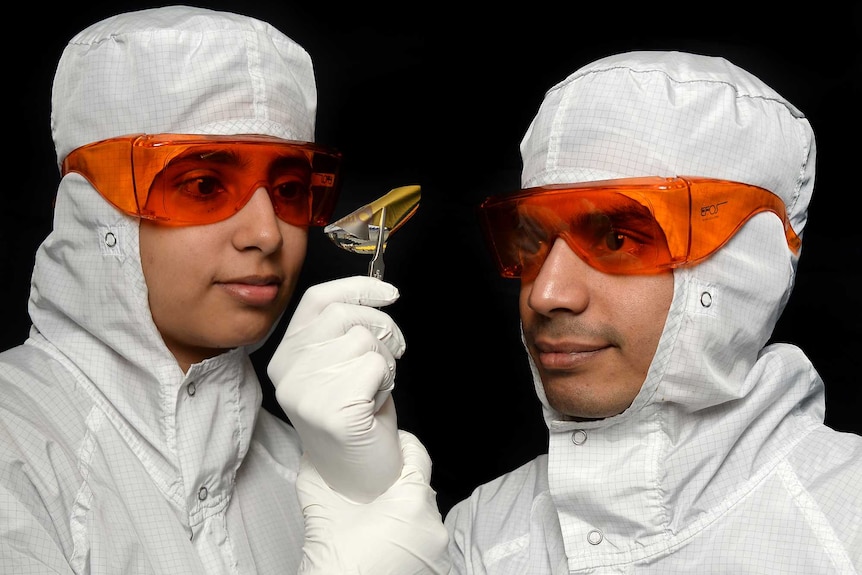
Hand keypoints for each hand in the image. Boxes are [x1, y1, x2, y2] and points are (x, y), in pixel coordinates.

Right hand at [268, 276, 404, 501]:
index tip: (390, 294)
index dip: (357, 288)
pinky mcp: (333, 411)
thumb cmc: (356, 414)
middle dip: (383, 327)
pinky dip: (386, 381)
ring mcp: (306, 393)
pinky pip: (375, 366)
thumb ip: (343, 329)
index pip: (317, 300)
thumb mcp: (341, 364)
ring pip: (364, 339)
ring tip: (376, 387)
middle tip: (395, 350)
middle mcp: (288, 372)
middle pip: (345, 315)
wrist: (360, 476)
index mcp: (286, 356)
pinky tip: (375, 404)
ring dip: (386, 360)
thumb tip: (376, 291)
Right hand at [297, 431, 450, 574]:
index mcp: (412, 505)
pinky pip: (425, 540)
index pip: (419, 456)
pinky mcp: (434, 570)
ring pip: (424, 515)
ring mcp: (438, 553)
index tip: (390, 442)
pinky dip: (409, 534)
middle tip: (374, 479)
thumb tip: (311, 455)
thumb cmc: (334, 566)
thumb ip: (316, 477)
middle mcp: (433, 527)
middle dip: (399, 481)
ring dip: (405, 510)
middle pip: (420, 486)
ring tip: (378, 510)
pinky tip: (385, 536)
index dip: (404, 444)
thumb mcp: (321, 513)